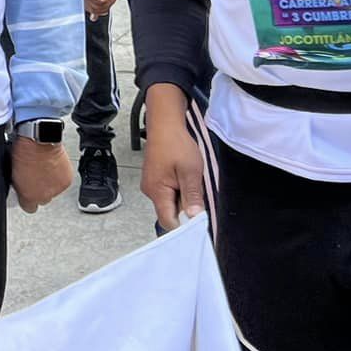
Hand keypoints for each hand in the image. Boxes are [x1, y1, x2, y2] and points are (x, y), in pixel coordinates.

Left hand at [11, 138, 72, 212]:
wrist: (40, 140)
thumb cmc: (24, 151)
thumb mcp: (13, 171)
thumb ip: (19, 185)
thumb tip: (20, 186)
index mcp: (28, 195)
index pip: (29, 208)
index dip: (28, 200)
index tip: (27, 193)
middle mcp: (44, 196)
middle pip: (43, 200)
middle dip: (40, 191)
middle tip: (36, 178)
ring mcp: (56, 189)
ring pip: (54, 191)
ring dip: (51, 182)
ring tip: (44, 168)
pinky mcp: (66, 181)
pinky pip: (63, 182)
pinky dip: (59, 175)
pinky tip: (52, 165)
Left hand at [81, 0, 117, 16]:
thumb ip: (102, 1)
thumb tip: (103, 11)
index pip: (88, 9)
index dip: (94, 14)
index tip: (94, 18)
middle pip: (95, 10)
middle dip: (106, 7)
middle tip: (113, 0)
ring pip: (98, 7)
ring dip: (109, 2)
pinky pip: (101, 2)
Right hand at [140, 84, 204, 230]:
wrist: (164, 124)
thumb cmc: (176, 145)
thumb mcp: (191, 171)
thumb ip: (192, 196)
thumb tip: (194, 219)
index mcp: (157, 192)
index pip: (169, 222)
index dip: (184, 226)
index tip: (199, 222)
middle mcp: (150, 192)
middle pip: (169, 213)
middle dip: (186, 209)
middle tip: (197, 193)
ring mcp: (151, 186)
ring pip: (169, 203)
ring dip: (183, 198)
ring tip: (190, 181)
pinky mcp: (154, 180)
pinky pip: (167, 194)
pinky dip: (178, 190)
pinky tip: (184, 178)